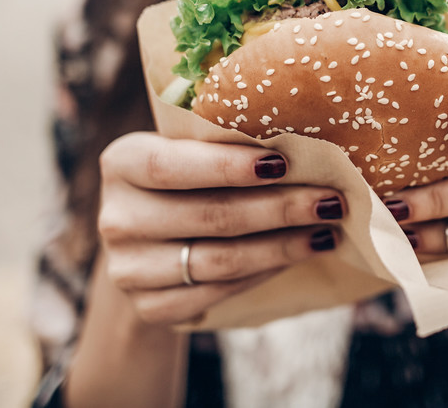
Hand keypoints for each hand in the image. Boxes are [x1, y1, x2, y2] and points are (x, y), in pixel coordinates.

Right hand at [97, 133, 345, 324]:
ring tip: (326, 231)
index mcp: (122, 163)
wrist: (147, 244)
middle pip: (209, 216)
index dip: (227, 166)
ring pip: (220, 259)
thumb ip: (223, 144)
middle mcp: (116, 218)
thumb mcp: (186, 151)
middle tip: (331, 199)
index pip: (172, 165)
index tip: (283, 161)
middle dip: (279, 207)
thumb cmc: (184, 181)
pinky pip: (220, 291)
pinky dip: (265, 272)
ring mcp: (128, 269)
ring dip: (282, 245)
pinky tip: (298, 255)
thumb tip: (305, 141)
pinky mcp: (150, 307)